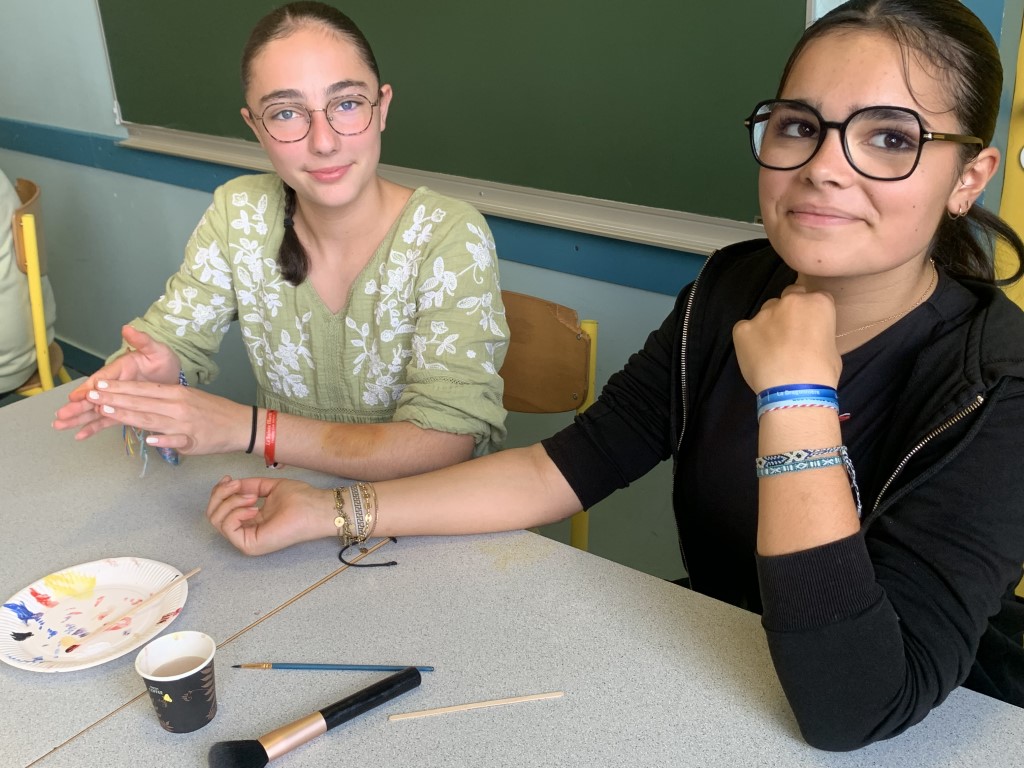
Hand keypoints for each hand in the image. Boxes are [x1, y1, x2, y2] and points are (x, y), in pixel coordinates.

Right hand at [53, 325, 181, 438]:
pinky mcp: (122, 409)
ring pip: (95, 409)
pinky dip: (93, 427)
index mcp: (120, 369)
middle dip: (77, 406)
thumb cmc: (163, 360)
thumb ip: (142, 341)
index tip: (75, 397)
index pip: (101, 379)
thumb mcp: (156, 350)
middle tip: (61, 416)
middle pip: (93, 396)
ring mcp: (117, 398)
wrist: (174, 375)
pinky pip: (106, 419)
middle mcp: (114, 384)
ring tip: (60, 426)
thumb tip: (127, 328)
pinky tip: (80, 435)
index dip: (88, 388)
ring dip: (78, 418)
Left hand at [71, 381, 249, 454]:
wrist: (241, 424)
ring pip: (152, 418)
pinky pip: (176, 440)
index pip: (142, 389)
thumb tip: (142, 401)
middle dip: (114, 399)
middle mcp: (178, 405)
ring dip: (128, 415)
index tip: (98, 385)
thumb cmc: (214, 411)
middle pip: (141, 402)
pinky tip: (149, 440)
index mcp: (176, 393)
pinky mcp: (194, 440)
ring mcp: (185, 423)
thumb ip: (166, 400)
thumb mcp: (190, 398)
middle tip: (91, 396)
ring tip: (106, 411)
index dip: (119, 387)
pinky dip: (163, 440)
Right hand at [206, 476, 333, 554]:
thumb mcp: (269, 487)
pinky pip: (227, 527)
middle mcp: (245, 530)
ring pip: (216, 520)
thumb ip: (249, 486)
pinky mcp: (249, 545)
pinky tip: (253, 507)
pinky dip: (235, 512)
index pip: (220, 509)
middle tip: (236, 484)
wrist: (316, 508)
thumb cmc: (300, 498)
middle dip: (219, 494)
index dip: (219, 491)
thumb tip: (231, 484)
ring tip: (252, 497)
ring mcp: (246, 539)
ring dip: (230, 501)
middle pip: (212, 515)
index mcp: (249, 519)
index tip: (228, 478)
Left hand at [732, 285, 841, 392]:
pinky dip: (749, 339)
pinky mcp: (743, 328)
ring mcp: (764, 313)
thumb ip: (818, 332)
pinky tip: (756, 356)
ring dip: (769, 325)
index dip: (811, 313)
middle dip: (789, 312)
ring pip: (766, 312)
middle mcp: (790, 301)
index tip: (809, 328)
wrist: (794, 389)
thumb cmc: (821, 372)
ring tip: (772, 350)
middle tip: (790, 335)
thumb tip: (809, 337)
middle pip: (788, 298)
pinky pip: (745, 329)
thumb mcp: (831, 346)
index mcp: (817, 302)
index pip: (815, 297)